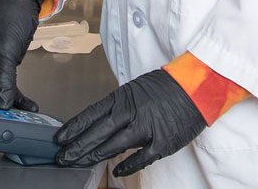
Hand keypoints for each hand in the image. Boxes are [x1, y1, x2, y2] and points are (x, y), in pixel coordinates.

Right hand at [0, 0, 47, 110]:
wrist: (21, 0)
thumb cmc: (5, 17)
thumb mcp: (4, 54)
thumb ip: (3, 83)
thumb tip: (3, 104)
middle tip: (11, 122)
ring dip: (11, 107)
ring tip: (24, 116)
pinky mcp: (4, 68)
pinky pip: (8, 88)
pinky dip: (18, 98)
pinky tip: (28, 105)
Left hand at [56, 69, 208, 175]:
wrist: (197, 87)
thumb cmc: (168, 86)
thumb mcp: (137, 88)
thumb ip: (119, 105)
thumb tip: (101, 121)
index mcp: (124, 98)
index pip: (91, 114)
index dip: (73, 127)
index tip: (60, 138)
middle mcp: (131, 113)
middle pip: (97, 132)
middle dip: (77, 146)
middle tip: (62, 157)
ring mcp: (146, 128)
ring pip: (113, 146)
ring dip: (94, 155)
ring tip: (79, 163)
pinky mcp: (161, 142)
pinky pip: (140, 158)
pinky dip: (127, 166)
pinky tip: (116, 171)